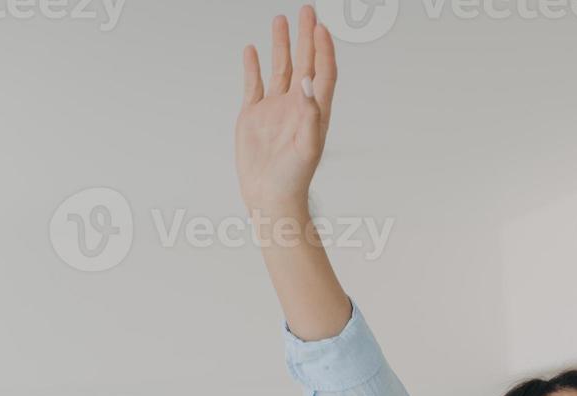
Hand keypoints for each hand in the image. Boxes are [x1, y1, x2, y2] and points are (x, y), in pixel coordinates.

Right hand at [235, 6, 337, 214]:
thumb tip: (308, 83)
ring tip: (281, 19)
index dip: (324, 50)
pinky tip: (252, 49)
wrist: (270, 196)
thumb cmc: (294, 178)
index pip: (323, 73)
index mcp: (315, 112)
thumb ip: (311, 115)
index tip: (322, 27)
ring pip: (280, 68)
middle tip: (308, 9)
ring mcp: (275, 109)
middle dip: (306, 36)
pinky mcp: (254, 115)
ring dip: (282, 44)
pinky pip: (254, 84)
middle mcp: (297, 106)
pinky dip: (253, 66)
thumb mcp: (308, 147)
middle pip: (304, 63)